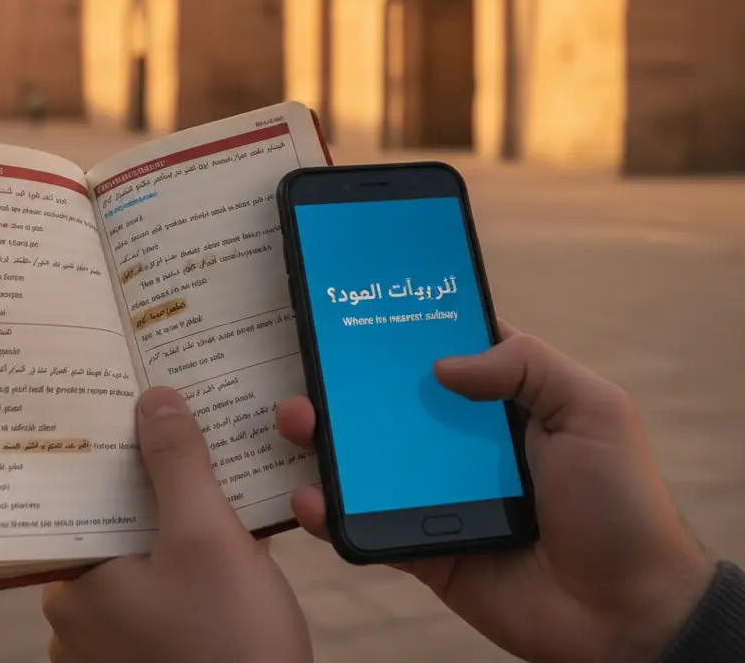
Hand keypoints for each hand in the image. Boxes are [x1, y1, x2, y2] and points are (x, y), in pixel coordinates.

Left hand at [42, 386, 311, 662]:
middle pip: (113, 515)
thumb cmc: (229, 643)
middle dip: (152, 472)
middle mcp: (78, 614)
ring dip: (175, 510)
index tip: (135, 400)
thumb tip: (153, 398)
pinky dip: (186, 552)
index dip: (110, 441)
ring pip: (140, 548)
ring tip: (212, 466)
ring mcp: (111, 642)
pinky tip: (224, 528)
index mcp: (74, 580)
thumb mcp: (207, 537)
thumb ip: (178, 463)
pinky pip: (159, 583)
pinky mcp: (148, 654)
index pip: (79, 489)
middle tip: (185, 424)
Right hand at [276, 323, 714, 662]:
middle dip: (344, 379)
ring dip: (323, 437)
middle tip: (309, 360)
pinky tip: (308, 495)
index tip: (358, 301)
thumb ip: (527, 365)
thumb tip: (441, 365)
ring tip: (294, 418)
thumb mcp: (592, 410)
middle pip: (390, 400)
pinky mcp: (421, 546)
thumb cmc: (620, 503)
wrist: (625, 616)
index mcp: (501, 401)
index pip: (443, 350)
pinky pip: (367, 523)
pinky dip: (331, 510)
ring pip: (366, 456)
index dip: (404, 328)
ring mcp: (436, 493)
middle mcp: (460, 440)